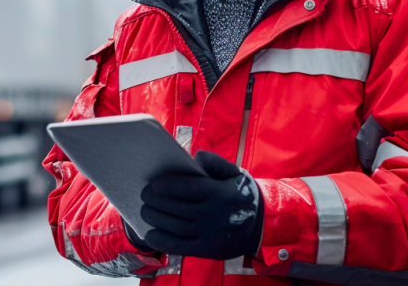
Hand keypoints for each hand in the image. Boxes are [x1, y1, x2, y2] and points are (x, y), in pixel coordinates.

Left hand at [140, 150, 262, 259]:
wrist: (263, 224)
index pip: (188, 188)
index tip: (154, 183)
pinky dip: (162, 241)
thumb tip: (196, 156)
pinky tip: (149, 234)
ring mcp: (211, 235)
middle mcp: (215, 215)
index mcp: (220, 193)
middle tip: (144, 195)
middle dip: (155, 201)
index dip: (167, 186)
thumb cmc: (241, 194)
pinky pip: (180, 247)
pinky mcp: (208, 250)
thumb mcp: (235, 174)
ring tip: (145, 211)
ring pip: (175, 227)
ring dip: (155, 218)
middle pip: (177, 208)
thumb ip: (216, 162)